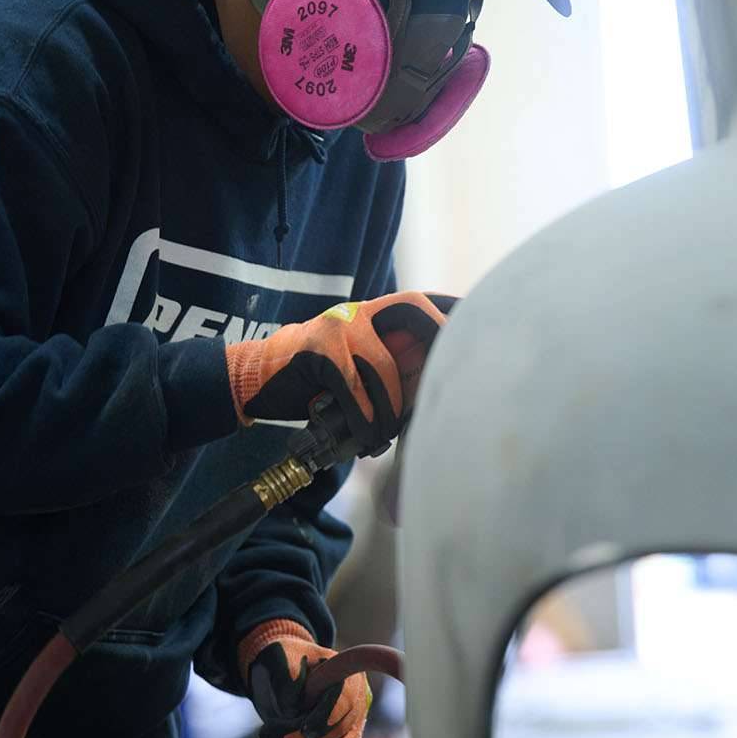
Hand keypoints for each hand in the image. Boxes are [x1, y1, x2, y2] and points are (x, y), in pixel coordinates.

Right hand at [225, 292, 454, 440]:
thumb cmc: (314, 380)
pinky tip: (365, 435)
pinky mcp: (319, 351)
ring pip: (384, 366)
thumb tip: (437, 386)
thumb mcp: (354, 364)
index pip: (418, 302)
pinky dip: (364, 417)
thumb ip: (389, 364)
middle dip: (438, 336)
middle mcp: (358, 312)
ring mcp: (338, 327)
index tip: (480, 314)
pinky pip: (354, 387)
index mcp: (371, 315)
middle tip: (449, 378)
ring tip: (386, 434)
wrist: (256, 378)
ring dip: (391, 409)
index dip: (449, 307)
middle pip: (411, 310)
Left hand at [240, 619, 371, 737]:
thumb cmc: (287, 660)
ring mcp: (355, 724)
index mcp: (348, 674)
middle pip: (341, 731)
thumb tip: (292, 710)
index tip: (303, 731)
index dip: (326, 717)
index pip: (345, 699)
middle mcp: (359, 701)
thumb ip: (287, 678)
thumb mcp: (283, 658)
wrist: (289, 670)